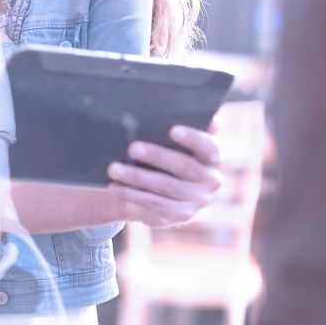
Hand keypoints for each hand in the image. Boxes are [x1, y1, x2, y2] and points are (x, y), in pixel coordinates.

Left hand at [107, 123, 223, 226]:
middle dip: (156, 155)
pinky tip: (115, 187)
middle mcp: (211, 179)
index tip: (172, 129)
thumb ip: (170, 130)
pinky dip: (132, 194)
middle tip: (132, 147)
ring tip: (113, 169)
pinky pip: (155, 204)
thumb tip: (158, 109)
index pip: (208, 146)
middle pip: (183, 166)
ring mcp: (198, 200)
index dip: (193, 138)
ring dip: (136, 177)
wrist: (161, 193)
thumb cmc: (165, 158)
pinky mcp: (181, 215)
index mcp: (212, 157)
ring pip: (165, 186)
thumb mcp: (171, 145)